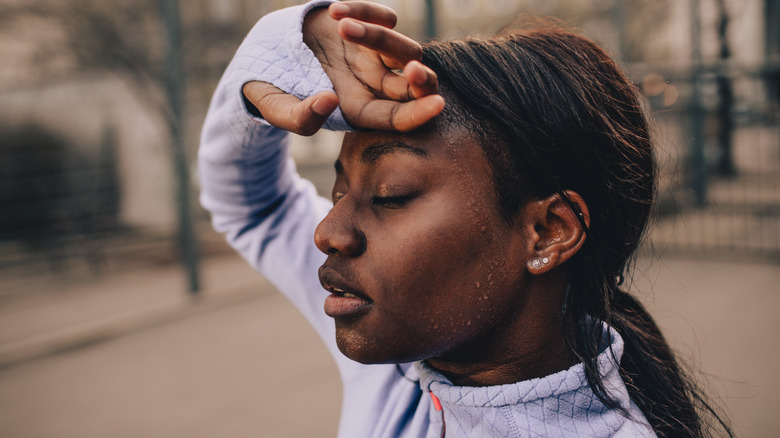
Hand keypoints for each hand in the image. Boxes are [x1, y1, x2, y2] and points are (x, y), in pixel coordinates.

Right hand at [242, 1, 443, 135]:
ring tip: (342, 27)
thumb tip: (328, 101)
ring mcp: (373, 53)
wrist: (262, 50)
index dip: (419, 113)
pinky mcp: (366, 24)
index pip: (398, 117)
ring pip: (402, 48)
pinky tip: (333, 12)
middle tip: (414, 71)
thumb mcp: (276, 109)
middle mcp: (373, 83)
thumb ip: (299, 116)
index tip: (436, 104)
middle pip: (413, 85)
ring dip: (379, 37)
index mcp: (359, 110)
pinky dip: (365, 11)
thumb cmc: (271, 89)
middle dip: (421, 80)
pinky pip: (385, 17)